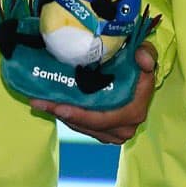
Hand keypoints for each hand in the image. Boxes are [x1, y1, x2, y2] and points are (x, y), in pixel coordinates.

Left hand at [30, 44, 156, 144]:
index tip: (59, 106)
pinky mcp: (102, 131)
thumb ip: (147, 54)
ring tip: (38, 102)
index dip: (80, 115)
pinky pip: (81, 125)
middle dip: (62, 113)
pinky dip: (66, 116)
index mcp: (133, 112)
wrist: (140, 74)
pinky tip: (50, 104)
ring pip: (81, 126)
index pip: (103, 118)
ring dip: (60, 115)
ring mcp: (112, 132)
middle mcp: (124, 128)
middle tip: (38, 102)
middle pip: (87, 125)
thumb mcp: (147, 53)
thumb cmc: (140, 64)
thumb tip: (142, 57)